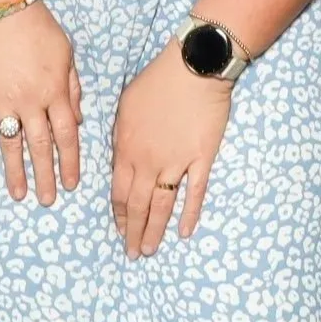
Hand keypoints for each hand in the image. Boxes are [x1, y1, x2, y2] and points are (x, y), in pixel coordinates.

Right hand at [0, 1, 82, 204]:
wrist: (3, 6)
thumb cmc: (40, 26)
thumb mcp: (67, 54)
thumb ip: (73, 88)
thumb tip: (78, 119)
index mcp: (56, 91)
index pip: (67, 135)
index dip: (71, 161)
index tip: (72, 183)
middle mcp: (30, 101)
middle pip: (40, 147)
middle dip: (46, 176)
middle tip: (47, 200)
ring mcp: (1, 100)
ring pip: (9, 144)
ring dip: (15, 171)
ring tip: (18, 194)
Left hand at [111, 42, 232, 258]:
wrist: (193, 68)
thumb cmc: (158, 80)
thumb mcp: (125, 104)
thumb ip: (119, 134)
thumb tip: (119, 155)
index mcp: (127, 148)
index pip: (118, 191)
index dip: (119, 214)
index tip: (119, 230)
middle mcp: (148, 161)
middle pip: (138, 205)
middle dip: (133, 231)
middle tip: (132, 253)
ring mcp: (176, 162)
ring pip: (162, 205)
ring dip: (155, 230)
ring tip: (149, 250)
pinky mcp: (201, 159)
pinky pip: (194, 192)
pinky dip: (189, 214)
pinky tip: (184, 232)